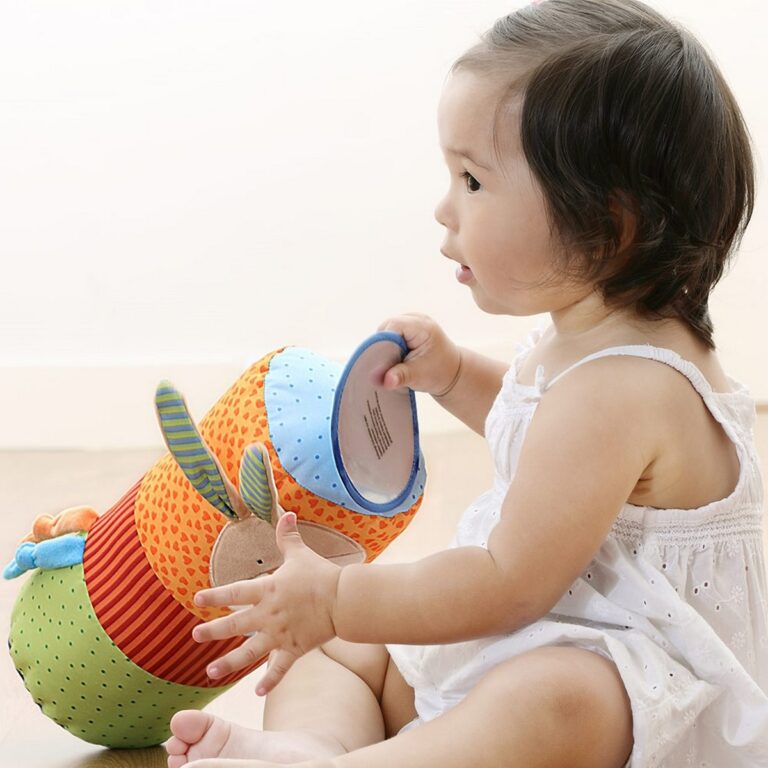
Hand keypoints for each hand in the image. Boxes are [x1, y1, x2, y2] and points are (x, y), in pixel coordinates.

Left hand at [191, 511, 341, 694]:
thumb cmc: (321, 575)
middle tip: (195, 636)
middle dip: (213, 631)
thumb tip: (286, 513)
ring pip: (249, 653)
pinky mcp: (294, 650)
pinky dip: (269, 681)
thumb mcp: (301, 554)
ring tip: (210, 671)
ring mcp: (280, 635)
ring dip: (229, 663)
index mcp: (268, 591)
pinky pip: (279, 669)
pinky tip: (257, 692)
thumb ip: (288, 536)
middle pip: (235, 626)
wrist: (343, 600)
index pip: (234, 593)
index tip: (197, 598)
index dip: (215, 595)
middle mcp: (268, 615)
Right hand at [377, 313, 461, 396]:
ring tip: (390, 362)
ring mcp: (414, 321)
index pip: (393, 326)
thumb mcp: (419, 376)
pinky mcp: (409, 327)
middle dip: (383, 345)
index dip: (382, 341)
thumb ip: (400, 376)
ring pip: (388, 329)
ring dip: (386, 345)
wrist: (453, 371)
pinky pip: (392, 332)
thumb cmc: (439, 373)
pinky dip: (390, 345)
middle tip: (383, 364)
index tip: (378, 360)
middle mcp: (418, 319)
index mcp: (423, 328)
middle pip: (389, 326)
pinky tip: (394, 357)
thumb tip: (384, 381)